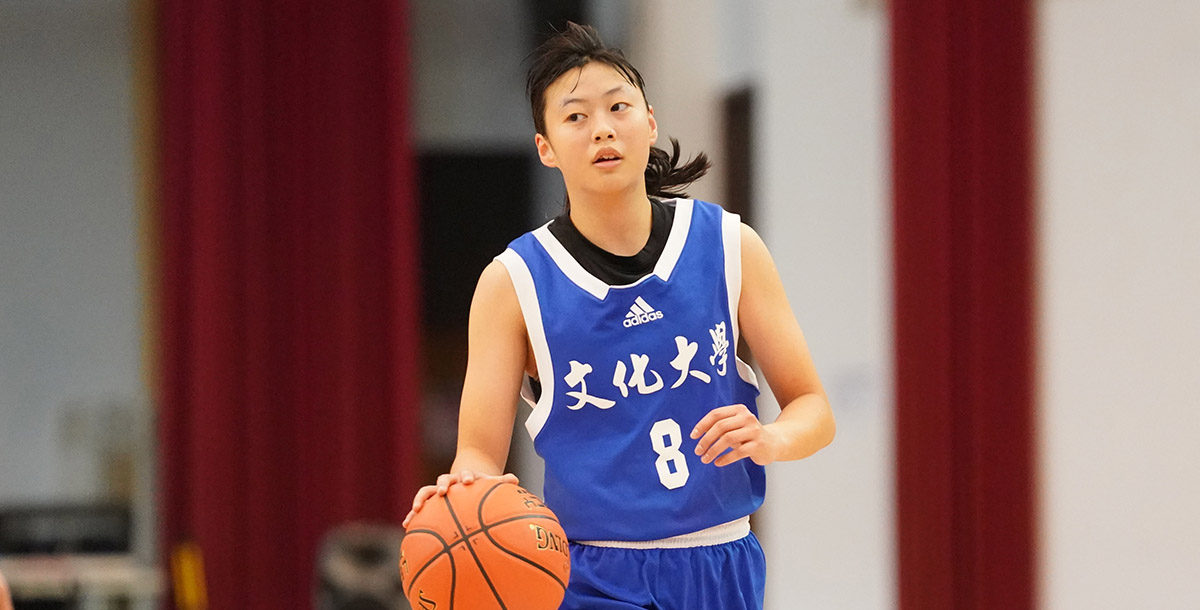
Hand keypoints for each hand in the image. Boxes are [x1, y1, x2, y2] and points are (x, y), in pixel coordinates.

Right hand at [402, 471, 518, 528]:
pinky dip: (412, 515)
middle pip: (444, 479)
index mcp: (465, 477)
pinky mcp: (429, 502)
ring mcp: (437, 490)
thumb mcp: (490, 484)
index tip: (468, 481)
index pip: (465, 474)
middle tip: (442, 491)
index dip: (466, 476)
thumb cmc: (480, 486)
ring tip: (415, 509)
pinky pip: (419, 507)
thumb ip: (501, 482)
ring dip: (421, 499)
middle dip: (443, 485)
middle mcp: (450, 481)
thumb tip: (515, 479)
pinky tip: (406, 525)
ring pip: (426, 492)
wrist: (465, 481)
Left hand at [691, 404, 780, 466]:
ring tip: (705, 459)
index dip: (702, 425)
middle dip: (706, 440)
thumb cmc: (748, 434)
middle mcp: (747, 418)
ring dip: (713, 450)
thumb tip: (697, 434)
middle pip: (720, 427)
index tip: (693, 436)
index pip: (716, 414)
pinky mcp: (758, 445)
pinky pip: (738, 452)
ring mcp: (754, 431)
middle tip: (697, 451)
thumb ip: (719, 426)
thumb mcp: (735, 426)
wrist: (774, 443)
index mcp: (739, 410)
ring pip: (728, 439)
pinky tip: (718, 462)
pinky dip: (725, 458)